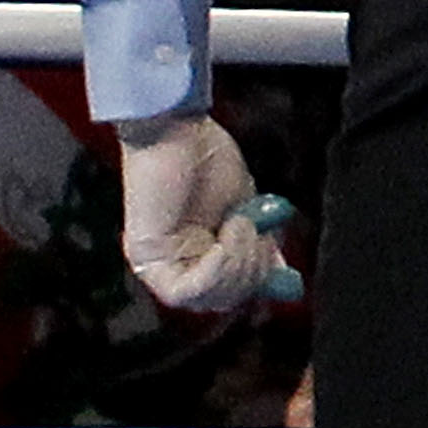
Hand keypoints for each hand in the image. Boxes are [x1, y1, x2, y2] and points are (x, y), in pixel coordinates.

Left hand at [118, 113, 299, 313]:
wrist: (175, 127)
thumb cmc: (204, 156)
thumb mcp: (244, 206)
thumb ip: (257, 245)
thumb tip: (282, 279)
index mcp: (196, 254)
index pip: (229, 293)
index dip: (257, 281)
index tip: (280, 263)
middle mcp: (174, 264)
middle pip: (221, 301)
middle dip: (252, 270)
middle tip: (259, 232)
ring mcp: (157, 265)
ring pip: (208, 299)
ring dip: (238, 262)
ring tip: (241, 221)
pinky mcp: (146, 259)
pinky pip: (186, 291)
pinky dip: (217, 268)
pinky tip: (228, 231)